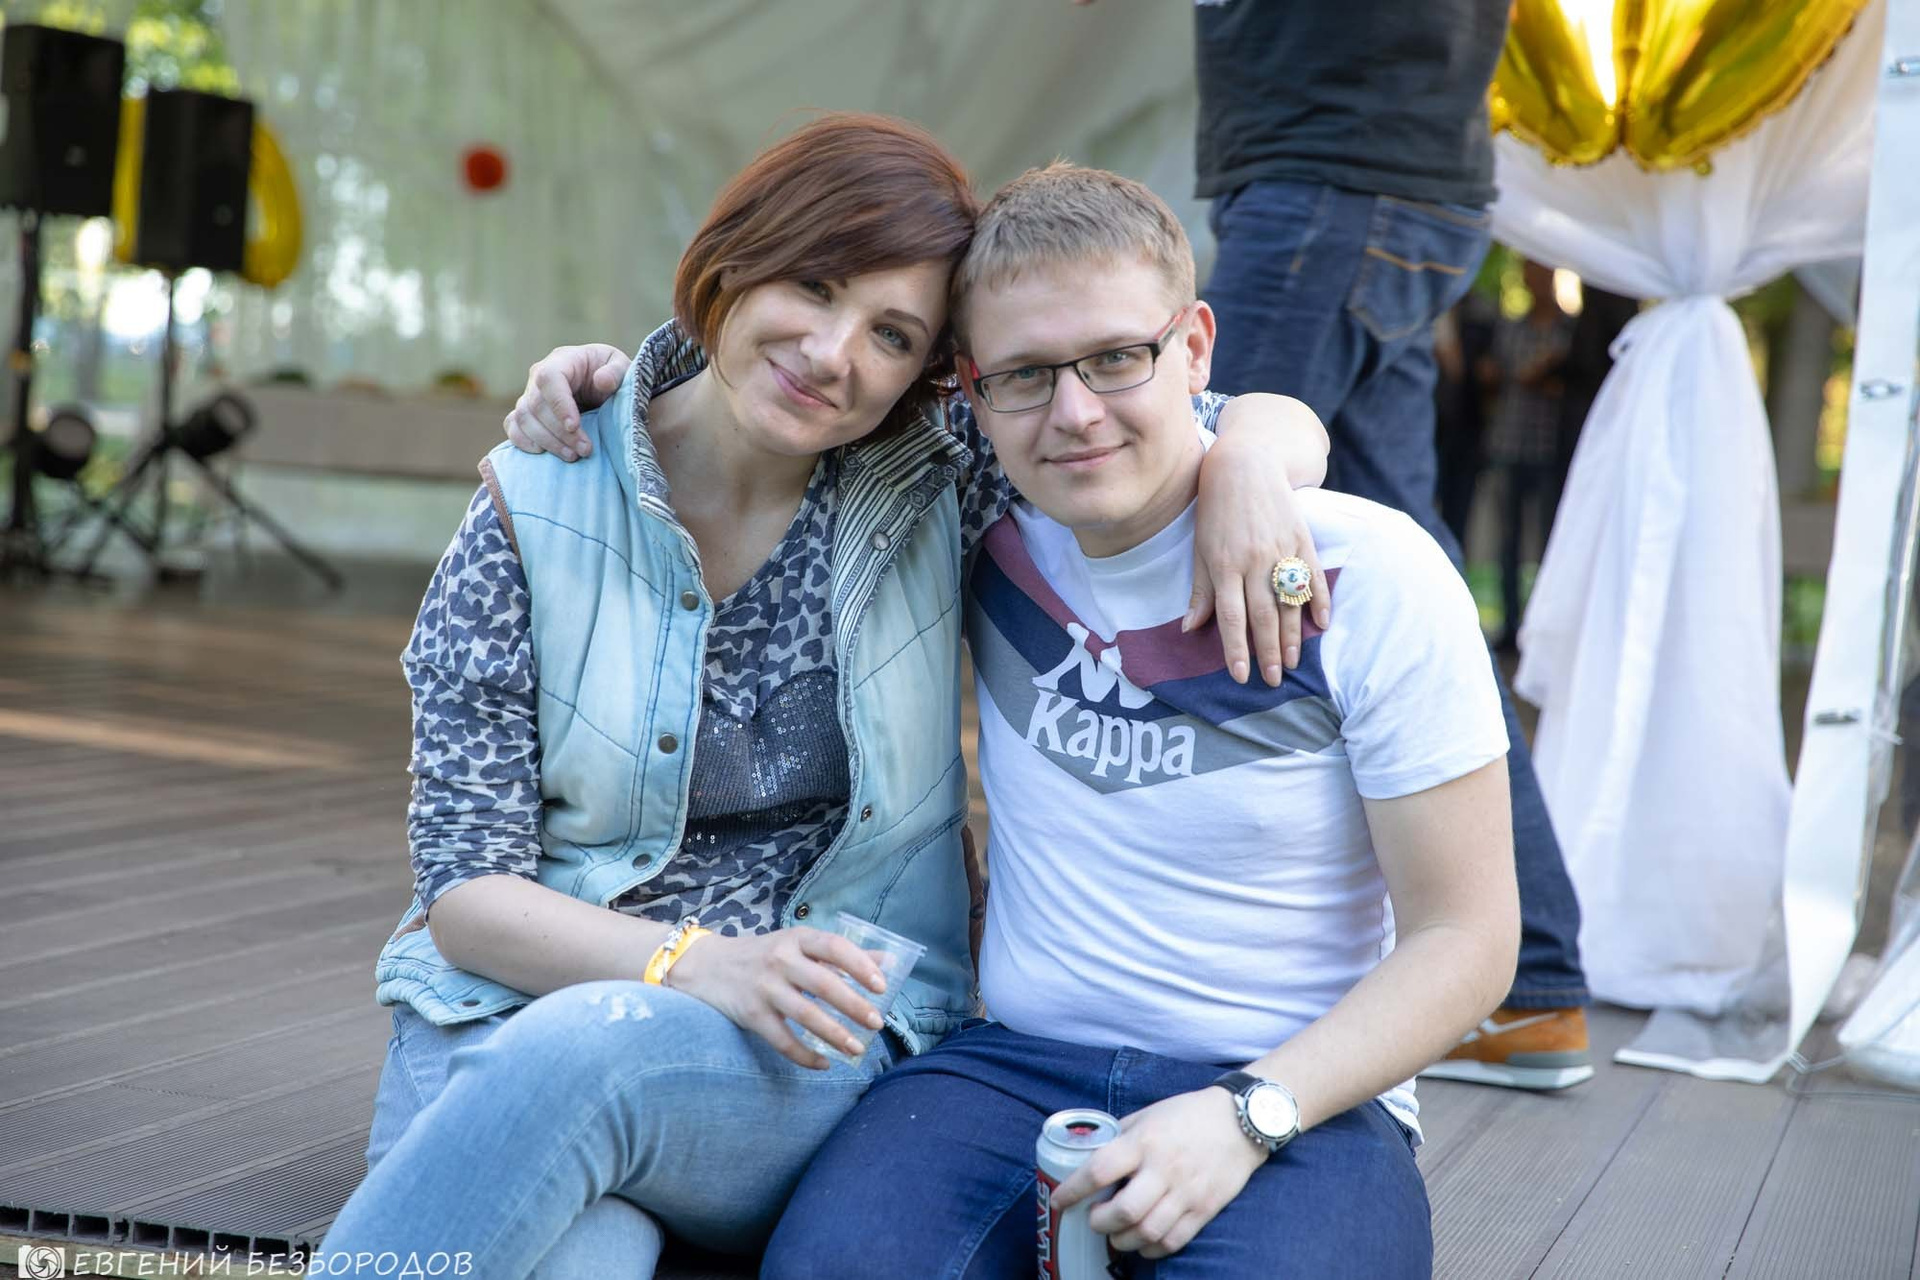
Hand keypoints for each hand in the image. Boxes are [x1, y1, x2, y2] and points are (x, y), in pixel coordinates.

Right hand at [503, 343, 629, 460]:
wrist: (603, 386)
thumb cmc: (611, 374)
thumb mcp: (622, 368)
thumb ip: (616, 372)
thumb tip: (602, 381)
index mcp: (563, 360)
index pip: (549, 378)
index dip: (559, 404)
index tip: (574, 426)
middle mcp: (539, 376)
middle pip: (536, 404)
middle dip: (560, 432)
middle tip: (585, 450)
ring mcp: (529, 394)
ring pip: (524, 418)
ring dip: (546, 441)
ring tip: (573, 456)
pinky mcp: (526, 413)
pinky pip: (513, 425)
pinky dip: (522, 440)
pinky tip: (542, 453)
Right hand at [662, 927, 889, 1069]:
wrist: (705, 966)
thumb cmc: (764, 955)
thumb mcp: (799, 945)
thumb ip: (840, 955)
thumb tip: (888, 962)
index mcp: (797, 938)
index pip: (834, 947)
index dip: (860, 965)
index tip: (881, 985)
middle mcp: (780, 959)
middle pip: (824, 984)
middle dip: (854, 1005)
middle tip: (877, 1022)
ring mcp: (764, 987)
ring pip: (806, 1014)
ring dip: (835, 1034)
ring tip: (858, 1048)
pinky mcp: (751, 1014)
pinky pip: (782, 1040)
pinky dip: (805, 1055)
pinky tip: (824, 1063)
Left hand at [1051, 1088, 1267, 1259]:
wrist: (1240, 1121)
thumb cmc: (1187, 1115)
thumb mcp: (1147, 1115)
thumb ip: (1120, 1138)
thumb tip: (1088, 1157)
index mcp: (1144, 1142)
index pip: (1099, 1170)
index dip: (1073, 1190)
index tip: (1059, 1200)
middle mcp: (1163, 1169)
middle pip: (1123, 1211)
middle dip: (1099, 1222)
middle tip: (1093, 1219)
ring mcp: (1186, 1192)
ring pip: (1147, 1232)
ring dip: (1123, 1240)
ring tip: (1116, 1233)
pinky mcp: (1204, 1209)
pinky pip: (1173, 1241)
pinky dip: (1151, 1248)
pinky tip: (1142, 1241)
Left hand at [1188, 427, 1331, 687]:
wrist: (1246, 465)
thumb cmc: (1216, 511)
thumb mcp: (1201, 548)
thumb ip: (1201, 590)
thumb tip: (1188, 628)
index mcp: (1224, 565)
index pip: (1231, 617)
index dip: (1236, 649)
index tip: (1241, 676)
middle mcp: (1253, 561)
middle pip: (1262, 616)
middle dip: (1267, 652)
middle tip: (1272, 680)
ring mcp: (1280, 550)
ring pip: (1288, 602)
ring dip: (1291, 635)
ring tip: (1291, 662)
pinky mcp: (1301, 539)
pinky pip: (1312, 576)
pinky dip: (1318, 601)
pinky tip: (1321, 625)